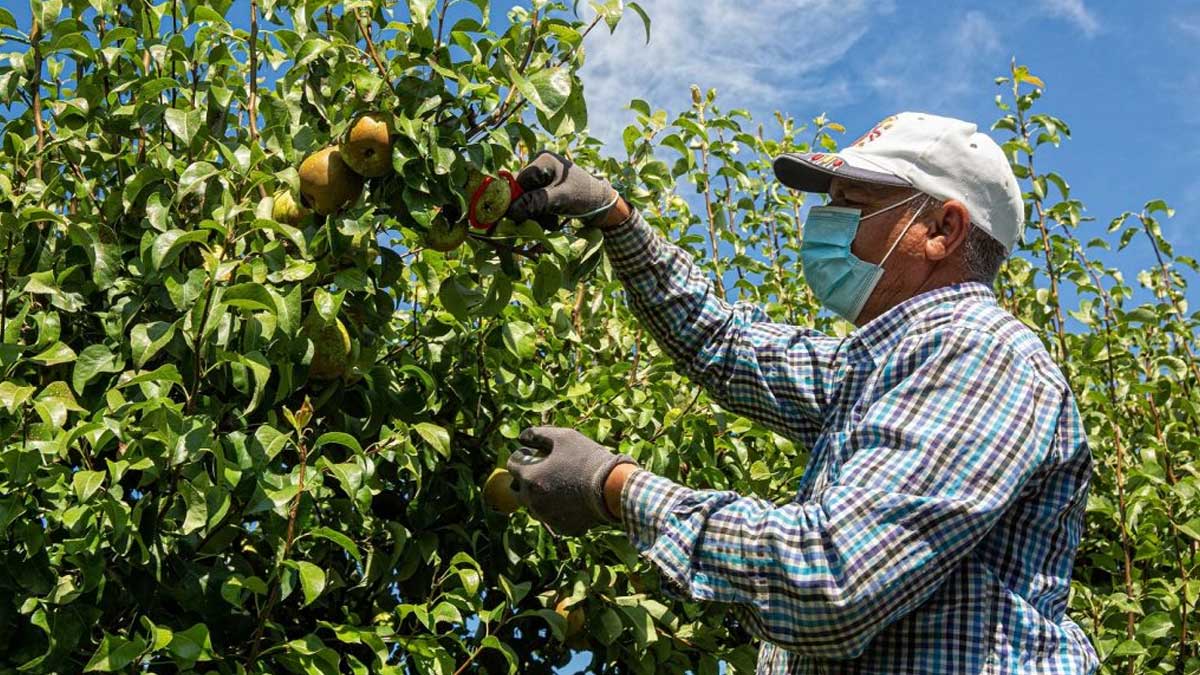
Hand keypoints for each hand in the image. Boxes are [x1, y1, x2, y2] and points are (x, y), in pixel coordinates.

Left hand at [506, 426, 637, 535]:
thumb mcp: (563, 437)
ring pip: (533, 505)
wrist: (613, 488)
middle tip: (545, 469)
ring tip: (560, 484)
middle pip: (518, 488)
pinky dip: (557, 508)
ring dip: (540, 494)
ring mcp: (546, 517)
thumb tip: (523, 437)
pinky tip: (572, 498)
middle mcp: (532, 501)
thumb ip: (538, 434)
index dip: (523, 455)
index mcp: (530, 478)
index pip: (512, 464)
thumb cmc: (587, 459)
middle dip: (527, 478)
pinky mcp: (562, 527)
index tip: (534, 453)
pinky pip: (552, 516)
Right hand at [507, 151, 618, 227]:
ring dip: (534, 215)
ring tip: (550, 221)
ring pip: (525, 200)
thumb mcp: (561, 199)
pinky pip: (533, 204)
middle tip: (541, 220)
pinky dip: (540, 215)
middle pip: (520, 191)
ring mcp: (541, 179)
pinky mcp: (544, 190)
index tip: (518, 217)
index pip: (518, 180)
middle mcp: (539, 166)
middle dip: (528, 209)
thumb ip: (536, 202)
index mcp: (543, 160)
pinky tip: (552, 219)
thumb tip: (511, 211)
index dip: (517, 199)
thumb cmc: (585, 195)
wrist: (602, 203)